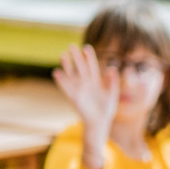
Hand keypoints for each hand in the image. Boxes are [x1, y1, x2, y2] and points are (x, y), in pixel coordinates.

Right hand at [54, 45, 120, 165]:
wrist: (100, 123)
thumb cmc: (107, 109)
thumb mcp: (112, 94)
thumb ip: (113, 82)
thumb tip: (112, 69)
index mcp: (96, 82)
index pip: (92, 67)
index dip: (89, 58)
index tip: (86, 47)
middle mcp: (86, 84)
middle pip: (81, 68)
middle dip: (76, 57)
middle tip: (71, 45)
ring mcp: (80, 90)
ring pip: (72, 75)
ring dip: (67, 65)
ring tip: (62, 55)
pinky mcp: (75, 98)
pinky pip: (67, 87)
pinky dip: (62, 80)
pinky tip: (56, 72)